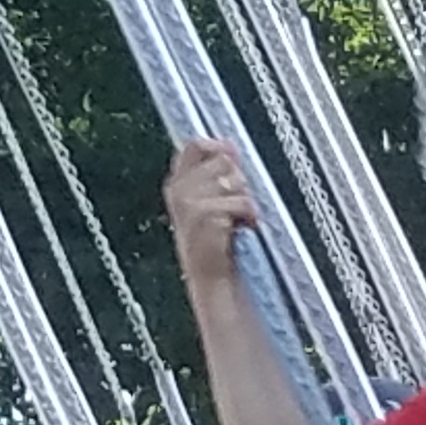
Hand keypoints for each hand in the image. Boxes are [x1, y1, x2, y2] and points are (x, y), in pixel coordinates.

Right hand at [162, 139, 259, 283]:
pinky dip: (249, 215)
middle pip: (222, 161)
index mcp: (176, 183)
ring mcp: (189, 202)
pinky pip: (242, 201)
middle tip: (234, 207)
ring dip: (244, 200)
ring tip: (237, 220)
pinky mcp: (206, 215)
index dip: (218, 148)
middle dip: (237, 181)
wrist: (210, 278)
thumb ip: (216, 171)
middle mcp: (179, 190)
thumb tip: (229, 146)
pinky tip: (242, 227)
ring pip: (235, 181)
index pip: (195, 146)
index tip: (233, 159)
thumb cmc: (212, 243)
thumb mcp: (209, 201)